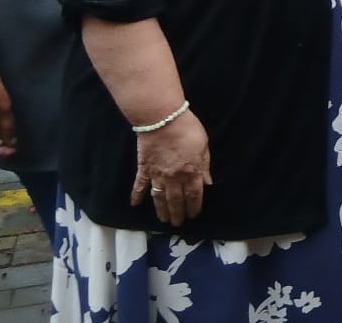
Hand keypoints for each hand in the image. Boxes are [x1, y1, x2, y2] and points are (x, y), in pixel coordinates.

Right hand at [131, 110, 211, 226]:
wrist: (163, 118)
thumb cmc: (187, 129)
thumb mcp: (204, 145)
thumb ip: (205, 166)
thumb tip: (207, 183)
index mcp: (192, 172)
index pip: (194, 195)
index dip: (194, 207)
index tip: (194, 215)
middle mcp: (174, 178)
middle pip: (176, 201)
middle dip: (178, 214)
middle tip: (178, 224)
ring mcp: (157, 175)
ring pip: (159, 198)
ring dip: (161, 210)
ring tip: (163, 220)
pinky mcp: (144, 169)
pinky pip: (140, 186)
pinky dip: (137, 196)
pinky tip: (134, 205)